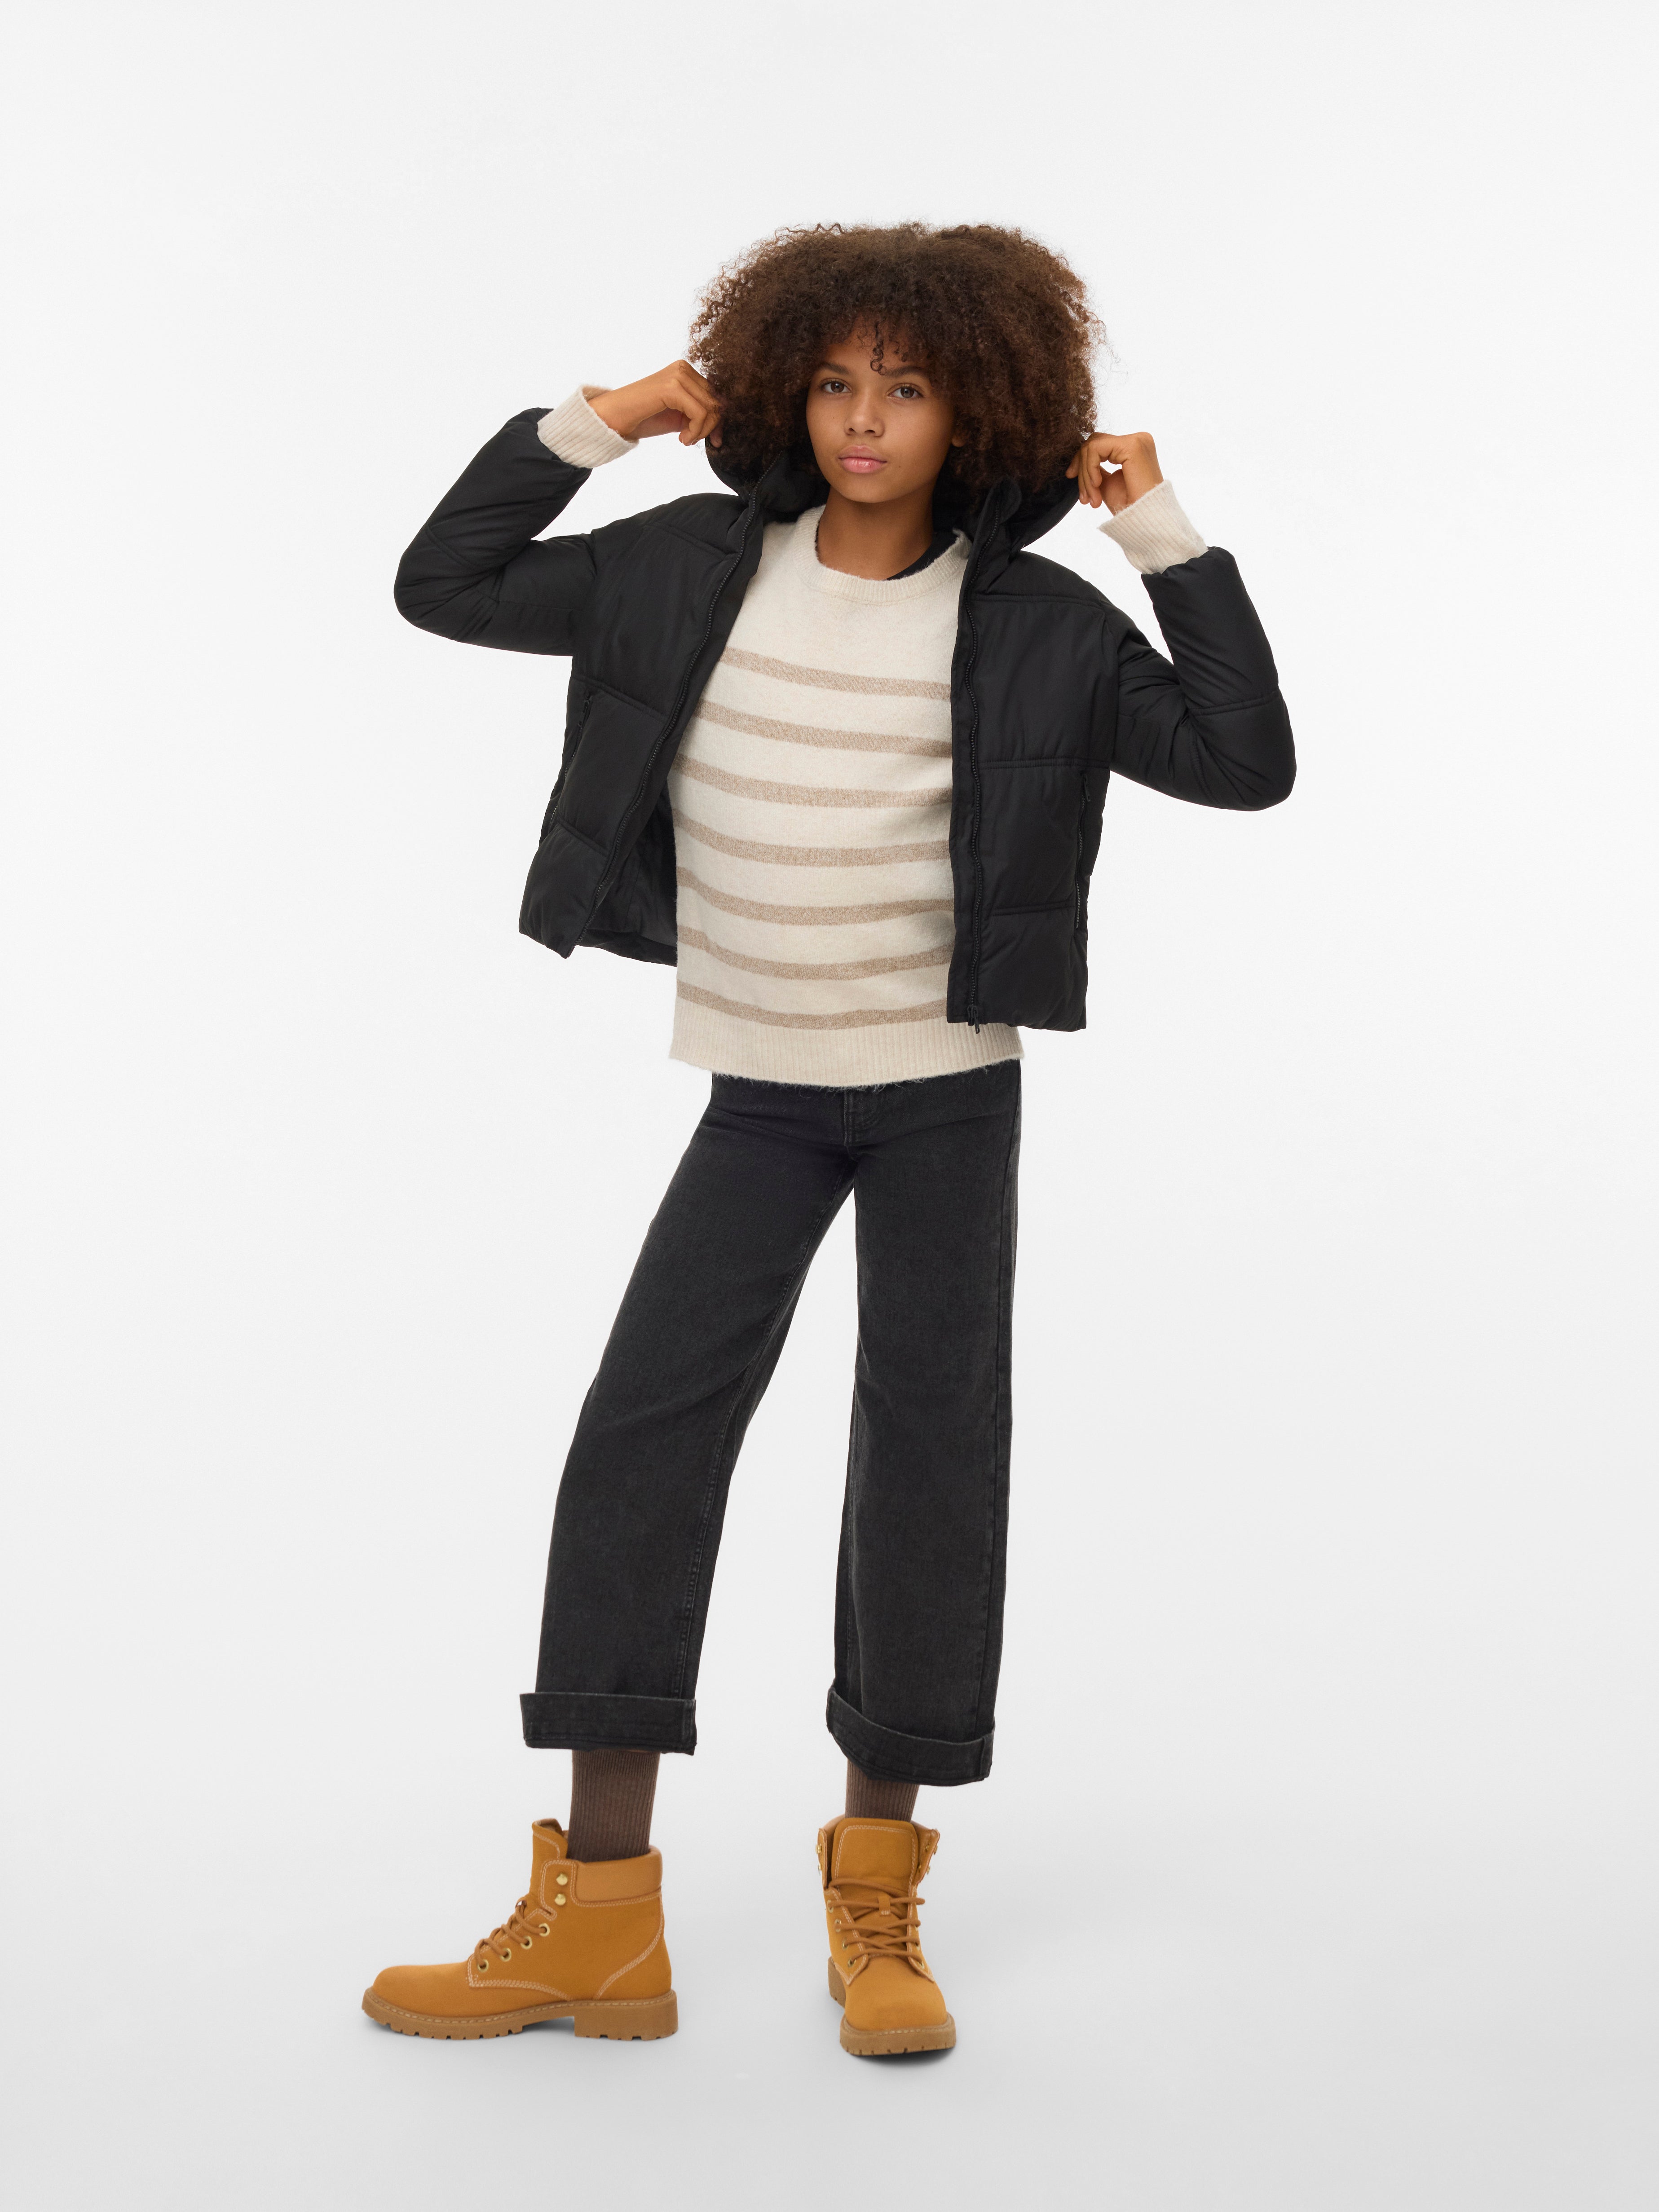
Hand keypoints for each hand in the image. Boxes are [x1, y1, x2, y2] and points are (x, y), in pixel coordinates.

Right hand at [588, 361, 721, 445]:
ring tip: (684, 440)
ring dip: (701, 431)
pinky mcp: (671, 386)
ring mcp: (677, 374)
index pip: (716, 395)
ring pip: (711, 408)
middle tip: (693, 441)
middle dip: (711, 427)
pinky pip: (699, 413)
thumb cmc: (644, 418)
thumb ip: (699, 414)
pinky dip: (695, 432)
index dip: (718, 420)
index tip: (713, 440)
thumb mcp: (679, 416)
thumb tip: (723, 422)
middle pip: (717, 401)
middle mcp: (683, 368)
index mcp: (685, 371)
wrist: (613, 418)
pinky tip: (681, 439)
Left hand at [1066, 430, 1162, 512]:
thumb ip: (1095, 467)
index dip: (1081, 460)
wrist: (1145, 520)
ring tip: (1092, 499)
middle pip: (1095, 442)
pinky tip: (1097, 485)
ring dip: (1085, 475)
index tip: (1071, 477)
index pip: (1100, 444)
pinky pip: (1096, 449)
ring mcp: (1136, 440)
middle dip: (1081, 468)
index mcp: (1134, 446)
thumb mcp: (1106, 482)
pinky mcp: (1132, 446)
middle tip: (1083, 497)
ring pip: (1093, 446)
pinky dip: (1090, 468)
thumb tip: (1078, 459)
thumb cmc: (1129, 506)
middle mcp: (1138, 439)